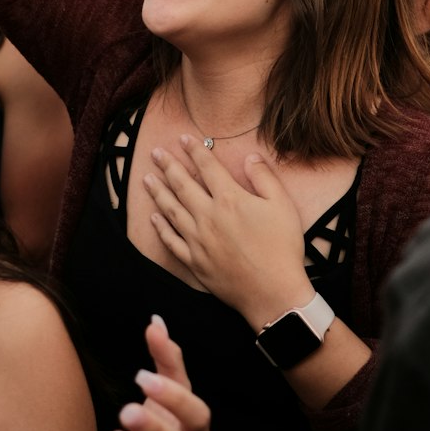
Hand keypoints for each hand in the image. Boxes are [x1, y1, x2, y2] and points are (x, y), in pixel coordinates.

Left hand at [144, 139, 312, 329]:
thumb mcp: (282, 205)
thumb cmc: (282, 248)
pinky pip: (171, 241)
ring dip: (158, 192)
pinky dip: (160, 228)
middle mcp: (208, 216)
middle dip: (168, 166)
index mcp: (229, 199)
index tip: (183, 138)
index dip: (194, 150)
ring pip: (171, 210)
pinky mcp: (194, 261)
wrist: (273, 292)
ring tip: (147, 178)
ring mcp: (198, 240)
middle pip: (182, 185)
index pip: (207, 167)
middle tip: (156, 152)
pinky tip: (154, 218)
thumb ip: (264, 177)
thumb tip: (249, 156)